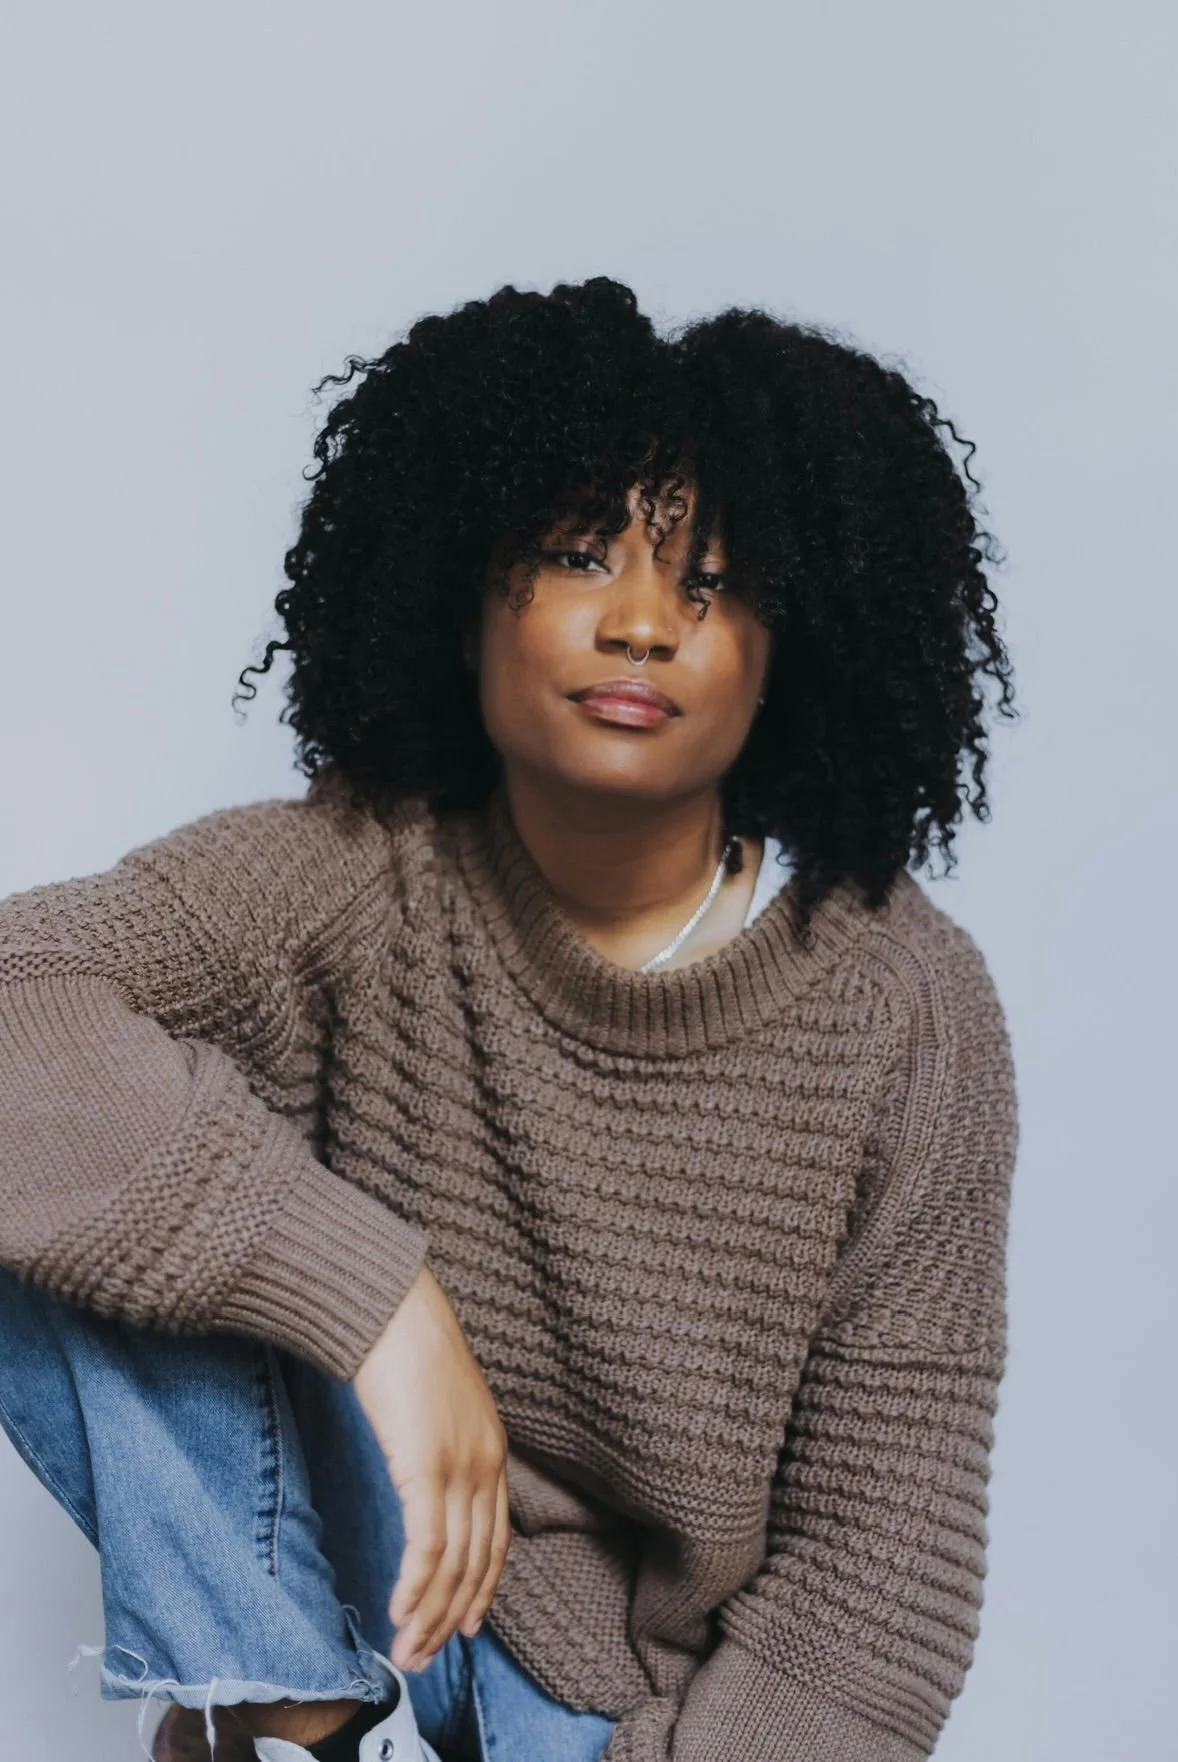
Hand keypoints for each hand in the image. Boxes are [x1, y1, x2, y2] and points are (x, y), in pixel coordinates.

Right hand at [351, 1263, 510, 1670]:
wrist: (392, 1312)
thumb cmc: (405, 1349)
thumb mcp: (439, 1405)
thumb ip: (443, 1444)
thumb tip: (425, 1476)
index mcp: (493, 1451)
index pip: (495, 1540)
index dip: (482, 1590)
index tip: (465, 1626)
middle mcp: (485, 1466)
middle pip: (475, 1563)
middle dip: (450, 1617)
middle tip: (423, 1658)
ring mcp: (459, 1469)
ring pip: (451, 1564)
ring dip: (427, 1616)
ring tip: (405, 1652)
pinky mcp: (425, 1469)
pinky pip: (426, 1547)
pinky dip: (413, 1587)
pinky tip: (398, 1613)